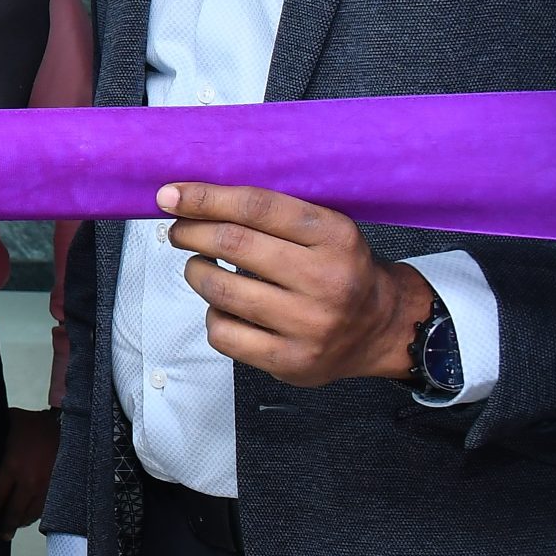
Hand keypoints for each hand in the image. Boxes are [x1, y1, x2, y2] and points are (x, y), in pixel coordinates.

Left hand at [0, 407, 60, 536]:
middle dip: (4, 525)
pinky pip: (45, 509)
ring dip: (20, 522)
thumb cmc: (36, 423)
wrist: (69, 425)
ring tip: (12, 527)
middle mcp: (29, 482)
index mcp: (13, 467)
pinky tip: (29, 516)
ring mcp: (45, 488)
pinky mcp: (59, 490)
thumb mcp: (9, 424)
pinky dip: (35, 514)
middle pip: (13, 513)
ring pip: (30, 515)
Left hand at [159, 184, 434, 387]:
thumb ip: (272, 215)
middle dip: (191, 232)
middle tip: (179, 231)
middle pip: (233, 244)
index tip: (170, 196)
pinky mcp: (292, 360)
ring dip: (196, 272)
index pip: (256, 207)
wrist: (384, 327)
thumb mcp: (325, 229)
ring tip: (201, 266)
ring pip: (221, 289)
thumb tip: (196, 200)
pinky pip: (223, 333)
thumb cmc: (341, 270)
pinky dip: (212, 314)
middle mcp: (326, 280)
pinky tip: (224, 306)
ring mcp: (309, 324)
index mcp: (335, 236)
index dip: (205, 198)